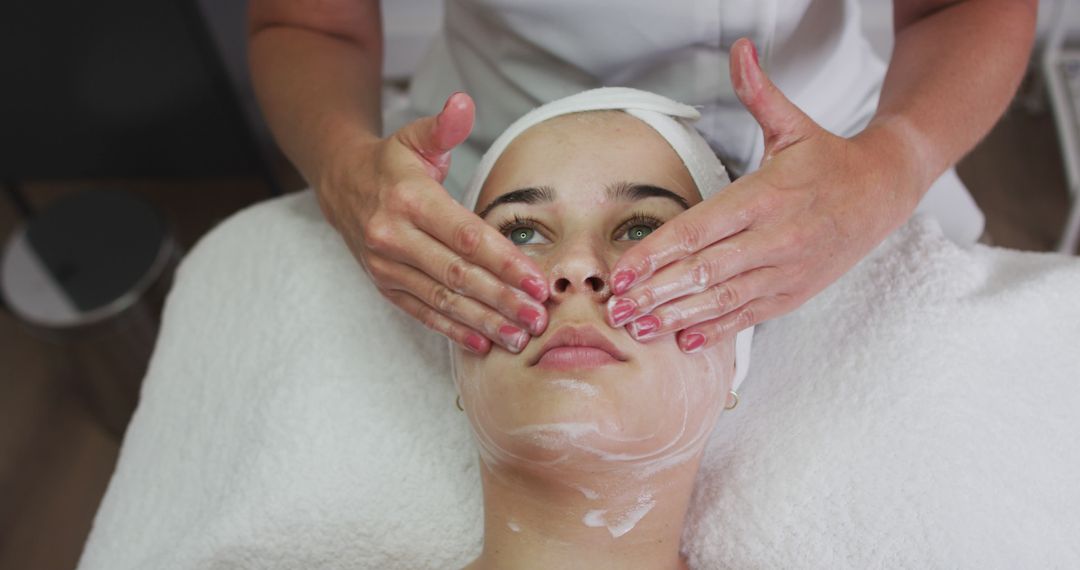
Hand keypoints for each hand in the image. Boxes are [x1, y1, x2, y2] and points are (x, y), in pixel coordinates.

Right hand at [316, 92, 549, 354]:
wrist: (339, 184)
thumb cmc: (391, 163)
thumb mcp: (416, 137)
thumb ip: (444, 126)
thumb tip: (463, 103)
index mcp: (409, 200)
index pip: (465, 236)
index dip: (504, 261)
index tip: (538, 280)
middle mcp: (394, 237)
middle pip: (458, 275)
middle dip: (502, 299)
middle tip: (538, 317)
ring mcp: (387, 266)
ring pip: (442, 300)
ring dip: (484, 321)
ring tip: (520, 336)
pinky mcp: (385, 286)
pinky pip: (423, 313)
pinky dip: (454, 331)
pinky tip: (483, 343)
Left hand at [605, 38, 921, 351]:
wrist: (885, 192)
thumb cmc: (829, 159)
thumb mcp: (793, 125)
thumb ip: (759, 92)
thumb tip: (742, 49)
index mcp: (766, 196)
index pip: (700, 229)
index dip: (657, 252)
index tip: (622, 270)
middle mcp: (775, 237)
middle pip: (705, 270)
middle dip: (657, 292)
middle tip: (616, 309)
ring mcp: (785, 270)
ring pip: (724, 299)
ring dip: (678, 317)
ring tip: (640, 328)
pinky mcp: (793, 293)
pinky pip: (750, 315)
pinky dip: (717, 330)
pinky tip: (685, 341)